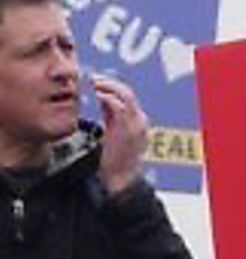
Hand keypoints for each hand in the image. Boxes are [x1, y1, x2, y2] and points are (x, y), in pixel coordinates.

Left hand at [92, 75, 149, 194]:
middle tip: (92, 78)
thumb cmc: (114, 162)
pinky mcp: (128, 128)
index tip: (97, 82)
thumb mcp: (115, 135)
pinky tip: (95, 93)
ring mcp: (136, 124)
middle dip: (109, 82)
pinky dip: (106, 96)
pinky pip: (118, 105)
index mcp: (138, 122)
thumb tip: (103, 101)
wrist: (121, 180)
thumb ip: (112, 119)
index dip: (112, 87)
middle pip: (127, 92)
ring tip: (92, 82)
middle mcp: (140, 121)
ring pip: (125, 94)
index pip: (127, 97)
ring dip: (107, 86)